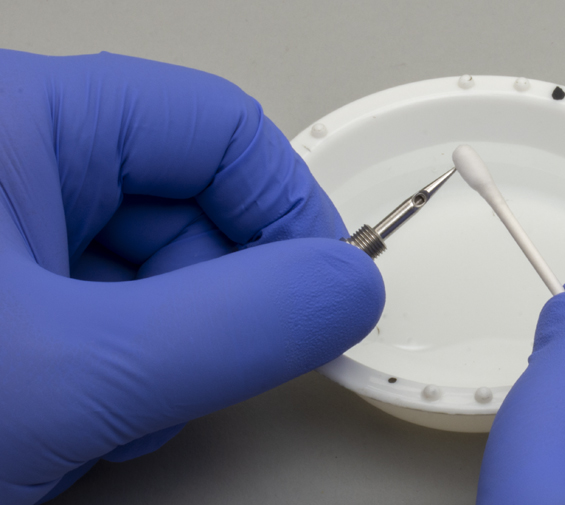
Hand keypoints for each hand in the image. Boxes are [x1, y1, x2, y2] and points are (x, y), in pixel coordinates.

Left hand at [0, 50, 383, 503]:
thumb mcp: (76, 370)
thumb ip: (235, 324)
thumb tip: (345, 290)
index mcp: (18, 120)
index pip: (217, 129)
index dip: (290, 210)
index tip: (325, 292)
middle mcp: (11, 158)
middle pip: (191, 202)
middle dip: (220, 300)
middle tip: (210, 372)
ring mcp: (4, 229)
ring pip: (156, 267)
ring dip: (171, 348)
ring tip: (116, 410)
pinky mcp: (4, 293)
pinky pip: (111, 308)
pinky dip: (126, 367)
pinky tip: (87, 414)